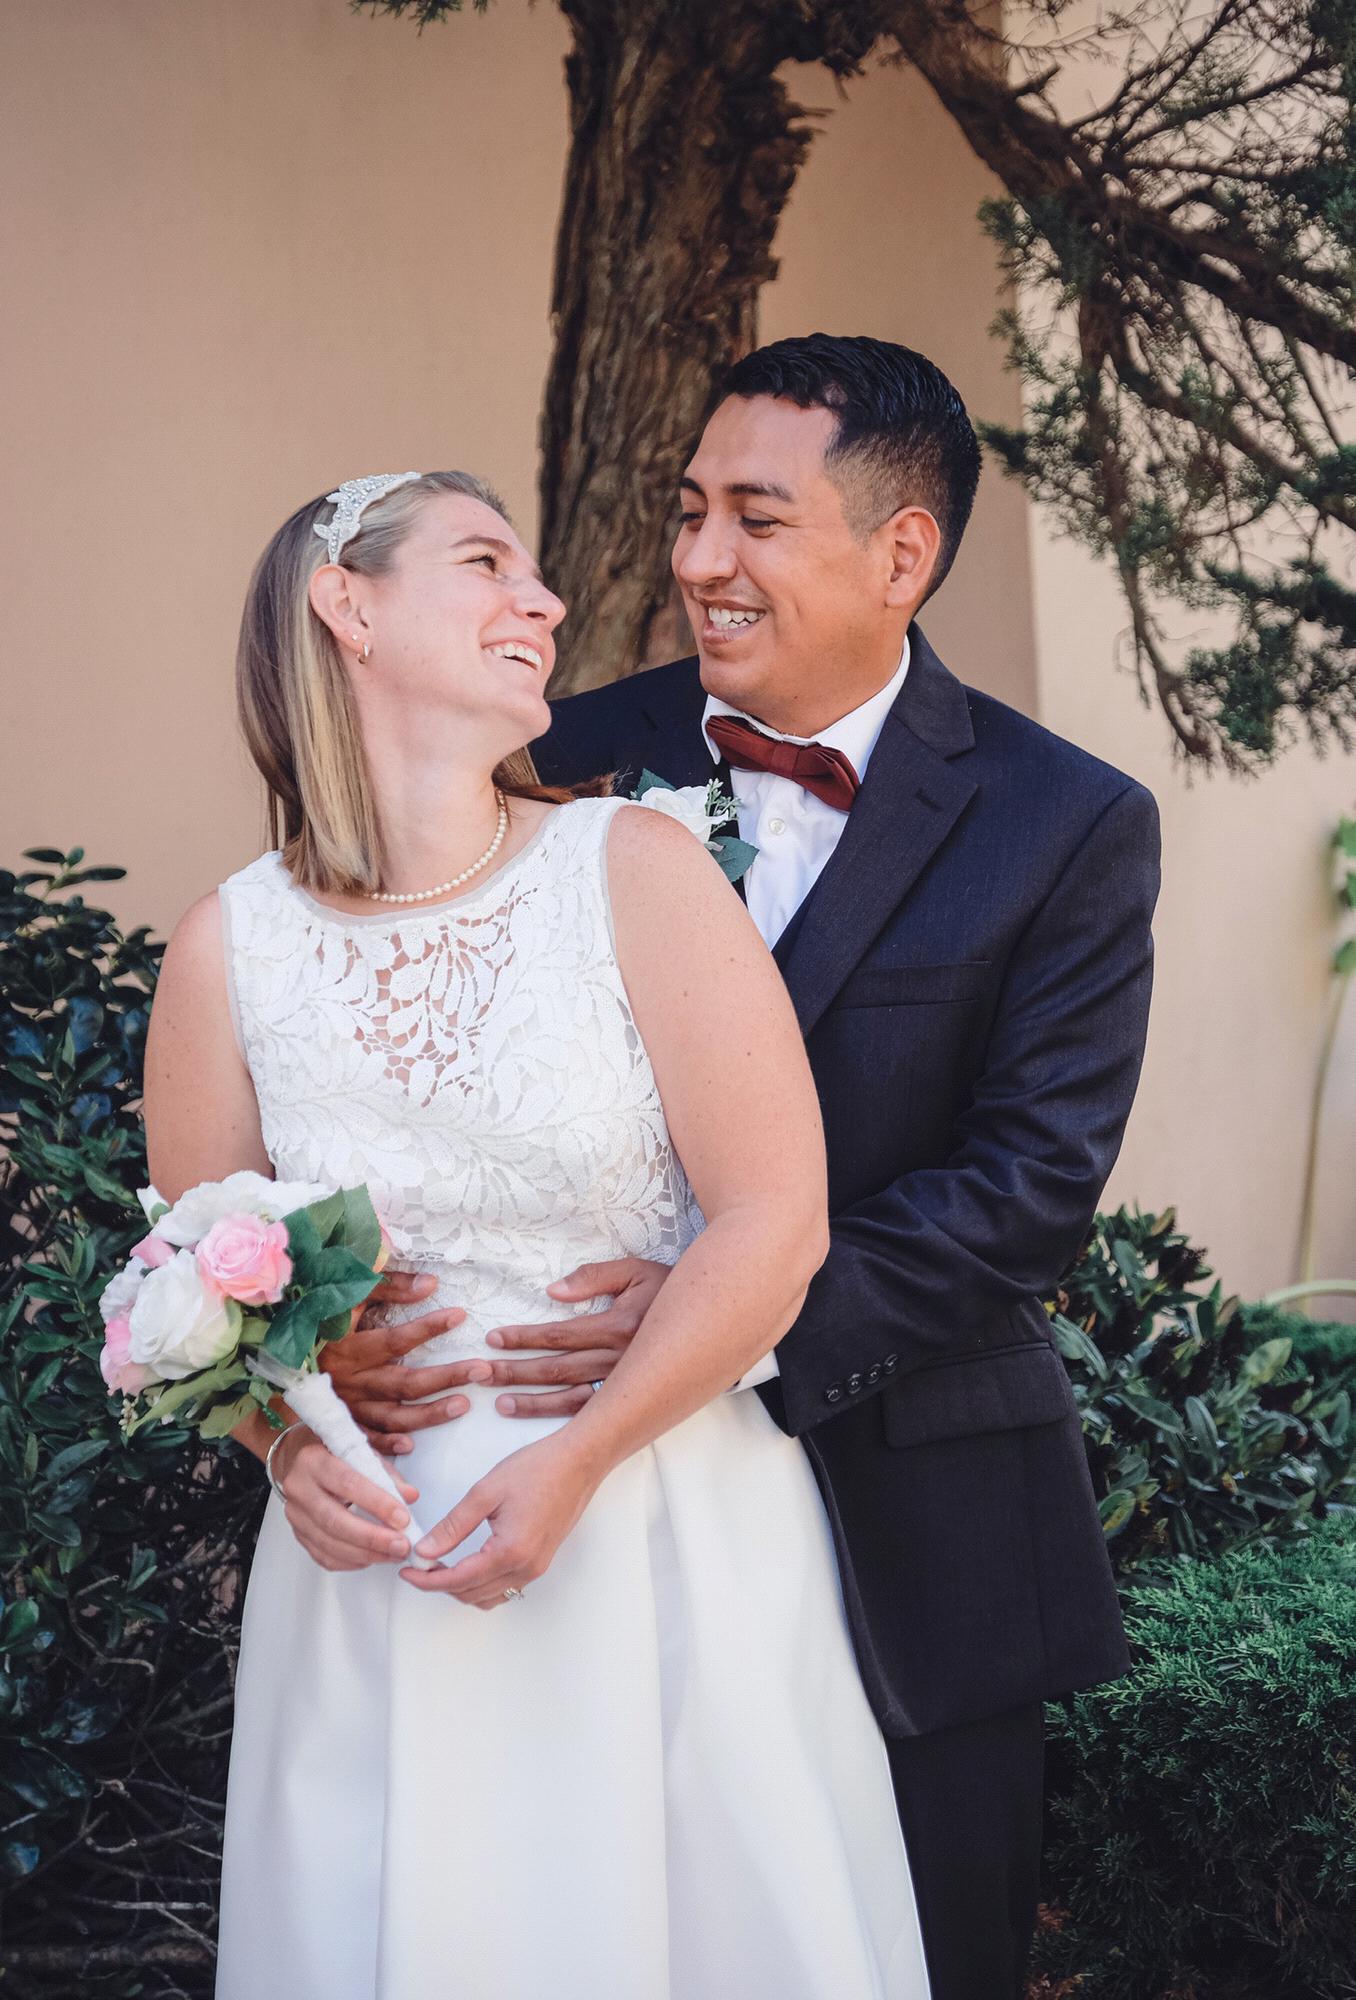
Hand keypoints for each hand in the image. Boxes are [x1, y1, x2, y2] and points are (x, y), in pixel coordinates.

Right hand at [274, 1427, 422, 1572]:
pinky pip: (323, 1556)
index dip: (377, 1503)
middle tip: (401, 1545)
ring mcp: (296, 1515)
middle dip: (372, 1537)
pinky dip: (350, 1561)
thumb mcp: (362, 1447)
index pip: (347, 1483)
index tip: (402, 1518)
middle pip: (335, 1520)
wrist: (300, 1461)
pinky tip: (371, 1558)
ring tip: (393, 1554)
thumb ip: (387, 1469)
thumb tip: (410, 1495)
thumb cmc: (334, 1452)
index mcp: (314, 1460)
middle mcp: (300, 1488)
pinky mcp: (298, 1534)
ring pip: (329, 1543)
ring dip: (366, 1553)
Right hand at [320, 1268, 492, 1455]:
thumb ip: (386, 1288)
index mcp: (349, 1348)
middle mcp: (349, 1381)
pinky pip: (366, 1441)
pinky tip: (412, 1447)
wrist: (269, 1361)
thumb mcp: (345, 1297)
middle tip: (482, 1370)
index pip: (396, 1339)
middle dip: (446, 1377)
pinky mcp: (340, 1426)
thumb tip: (429, 1284)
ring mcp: (346, 1407)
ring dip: (429, 1414)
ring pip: (393, 1416)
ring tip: (464, 1404)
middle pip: (404, 1383)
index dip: (428, 1327)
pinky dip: (387, 1446)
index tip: (460, 1315)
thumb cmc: (315, 1323)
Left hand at [400, 1430, 603, 1607]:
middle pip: (471, 1594)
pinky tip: (469, 1563)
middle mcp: (525, 1568)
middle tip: (419, 1564)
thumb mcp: (486, 1491)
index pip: (457, 1580)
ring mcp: (536, 1568)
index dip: (427, 1581)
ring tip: (440, 1564)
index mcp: (509, 1551)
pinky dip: (481, 1583)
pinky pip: (505, 1587)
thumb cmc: (537, 1469)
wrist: (579, 1462)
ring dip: (461, 1587)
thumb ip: (453, 1525)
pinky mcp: (541, 1561)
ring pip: (488, 1595)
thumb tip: (425, 1551)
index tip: (407, 1571)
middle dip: (440, 1584)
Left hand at [486, 1257, 669, 1418]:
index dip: (524, 1337)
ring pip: (570, 1397)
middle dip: (515, 1370)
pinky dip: (559, 1415)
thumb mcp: (636, 1271)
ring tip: (500, 1401)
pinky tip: (535, 1415)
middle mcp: (619, 1360)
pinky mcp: (629, 1397)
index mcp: (617, 1326)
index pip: (559, 1335)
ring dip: (532, 1400)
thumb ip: (594, 1278)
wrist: (714, 1322)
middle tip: (481, 1372)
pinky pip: (590, 1410)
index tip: (494, 1338)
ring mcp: (624, 1383)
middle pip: (557, 1369)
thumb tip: (553, 1291)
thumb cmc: (670, 1289)